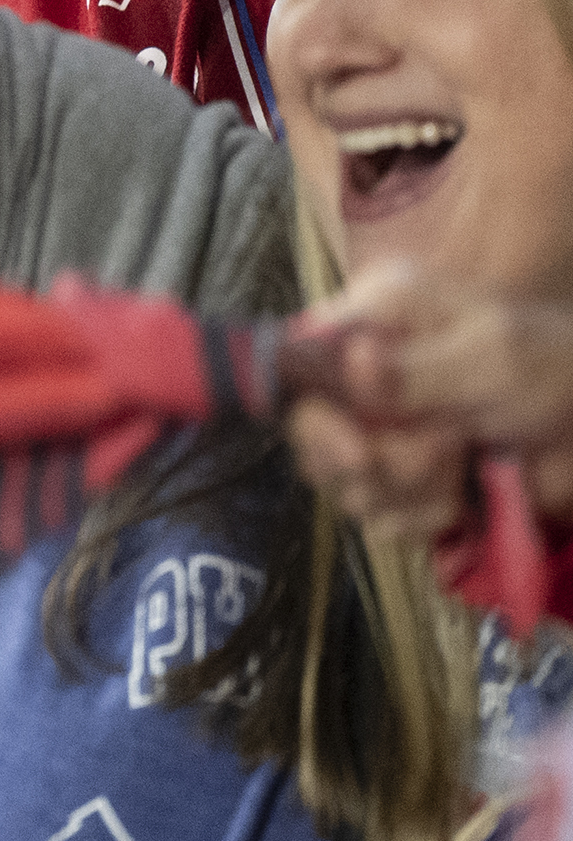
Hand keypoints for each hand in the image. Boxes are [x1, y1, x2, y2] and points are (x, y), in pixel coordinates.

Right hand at [286, 263, 572, 539]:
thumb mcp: (491, 357)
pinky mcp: (401, 481)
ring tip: (460, 468)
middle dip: (370, 461)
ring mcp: (377, 431)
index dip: (313, 410)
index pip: (294, 365)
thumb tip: (351, 362)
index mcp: (369, 322)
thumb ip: (414, 370)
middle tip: (436, 458)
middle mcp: (358, 376)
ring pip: (343, 484)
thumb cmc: (551, 369)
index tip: (356, 448)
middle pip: (309, 434)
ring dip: (405, 491)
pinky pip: (378, 519)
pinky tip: (460, 500)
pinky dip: (420, 517)